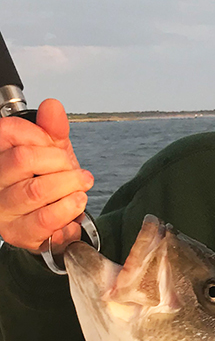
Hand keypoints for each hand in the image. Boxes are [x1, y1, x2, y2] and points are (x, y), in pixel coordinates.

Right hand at [0, 98, 93, 254]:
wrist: (55, 222)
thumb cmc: (50, 182)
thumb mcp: (54, 151)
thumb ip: (53, 129)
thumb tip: (52, 107)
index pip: (11, 132)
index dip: (43, 138)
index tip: (57, 149)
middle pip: (25, 159)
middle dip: (61, 164)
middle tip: (77, 173)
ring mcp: (3, 209)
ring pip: (36, 190)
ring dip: (69, 188)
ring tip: (81, 189)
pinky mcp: (18, 233)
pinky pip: (45, 221)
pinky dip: (68, 212)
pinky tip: (75, 207)